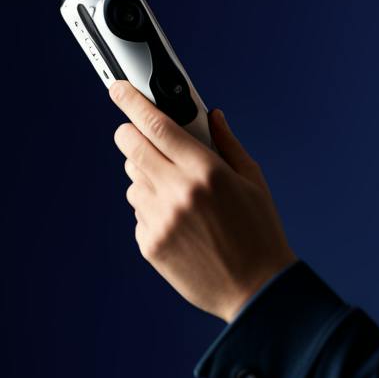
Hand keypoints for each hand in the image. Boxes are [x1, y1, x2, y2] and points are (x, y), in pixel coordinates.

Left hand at [109, 79, 298, 322]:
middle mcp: (178, 192)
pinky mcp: (149, 244)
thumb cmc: (260, 232)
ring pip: (133, 180)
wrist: (256, 288)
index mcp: (207, 171)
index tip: (118, 89)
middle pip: (131, 147)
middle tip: (140, 134)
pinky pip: (139, 212)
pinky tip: (182, 222)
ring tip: (180, 193)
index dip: (132, 102)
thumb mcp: (253, 181)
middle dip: (131, 134)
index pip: (157, 125)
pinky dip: (152, 209)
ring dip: (147, 176)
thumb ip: (227, 144)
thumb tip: (211, 115)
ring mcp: (159, 220)